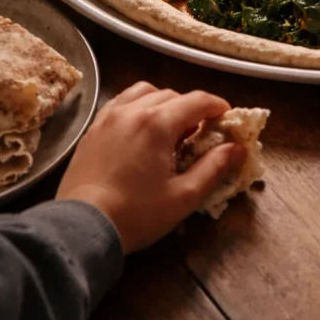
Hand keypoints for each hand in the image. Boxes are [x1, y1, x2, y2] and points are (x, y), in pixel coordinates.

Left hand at [56, 82, 245, 253]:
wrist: (81, 227)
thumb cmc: (137, 214)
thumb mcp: (183, 196)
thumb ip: (214, 168)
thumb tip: (238, 149)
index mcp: (159, 123)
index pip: (197, 101)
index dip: (218, 107)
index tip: (228, 119)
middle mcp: (134, 110)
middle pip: (173, 95)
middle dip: (192, 109)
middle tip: (200, 133)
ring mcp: (110, 116)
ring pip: (144, 92)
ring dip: (163, 102)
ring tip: (168, 127)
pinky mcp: (93, 127)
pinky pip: (121, 102)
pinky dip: (137, 106)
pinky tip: (140, 128)